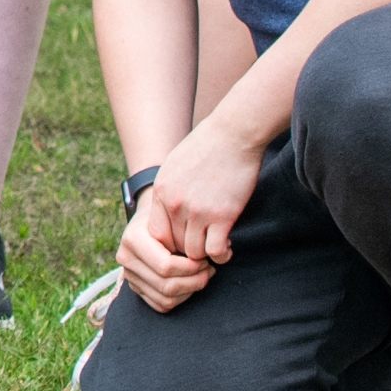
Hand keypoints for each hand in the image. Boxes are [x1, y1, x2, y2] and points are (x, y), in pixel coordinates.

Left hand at [117, 125, 259, 311]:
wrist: (233, 133)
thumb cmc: (208, 146)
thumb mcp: (175, 165)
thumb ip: (170, 190)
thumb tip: (169, 210)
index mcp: (163, 193)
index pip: (157, 235)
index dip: (169, 245)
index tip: (183, 244)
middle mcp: (176, 205)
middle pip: (175, 246)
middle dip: (187, 253)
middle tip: (201, 253)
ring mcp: (198, 211)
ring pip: (194, 252)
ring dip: (204, 256)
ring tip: (214, 251)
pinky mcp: (222, 215)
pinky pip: (215, 251)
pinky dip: (221, 256)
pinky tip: (227, 249)